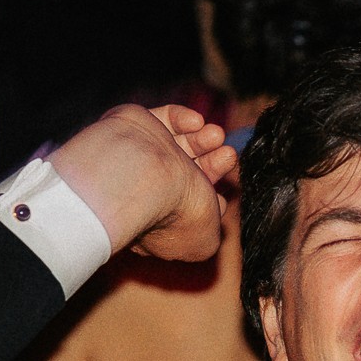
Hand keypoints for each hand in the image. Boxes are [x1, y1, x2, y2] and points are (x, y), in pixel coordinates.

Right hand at [48, 104, 235, 264]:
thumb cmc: (172, 215)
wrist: (139, 178)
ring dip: (202, 139)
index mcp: (154, 222)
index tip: (221, 200)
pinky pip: (162, 118)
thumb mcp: (203, 242)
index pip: (186, 209)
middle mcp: (143, 191)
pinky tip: (197, 122)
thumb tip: (212, 213)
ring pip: (176, 144)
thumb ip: (211, 232)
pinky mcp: (132, 126)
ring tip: (216, 135)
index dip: (209, 203)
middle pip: (187, 173)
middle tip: (228, 155)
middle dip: (212, 164)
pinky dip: (182, 118)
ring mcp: (137, 157)